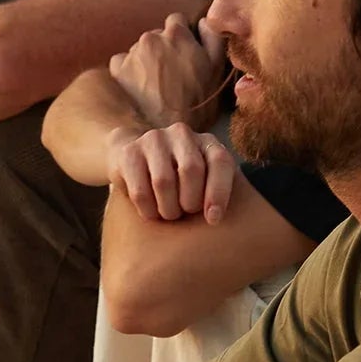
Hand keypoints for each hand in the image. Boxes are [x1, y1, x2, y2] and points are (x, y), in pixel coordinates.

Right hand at [108, 123, 235, 223]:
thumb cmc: (178, 180)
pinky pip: (140, 190)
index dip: (219, 192)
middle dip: (189, 201)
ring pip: (164, 181)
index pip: (220, 161)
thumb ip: (217, 192)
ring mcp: (154, 139)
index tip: (213, 219)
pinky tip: (150, 213)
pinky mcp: (130, 152)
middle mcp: (182, 134)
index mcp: (207, 143)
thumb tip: (231, 227)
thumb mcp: (203, 182)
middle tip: (185, 213)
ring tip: (168, 214)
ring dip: (168, 208)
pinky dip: (147, 210)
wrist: (133, 156)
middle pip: (191, 170)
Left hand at [109, 14, 226, 130]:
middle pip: (157, 35)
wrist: (166, 129)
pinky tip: (140, 88)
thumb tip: (203, 22)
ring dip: (147, 61)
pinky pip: (122, 62)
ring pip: (140, 49)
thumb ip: (212, 39)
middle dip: (163, 49)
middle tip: (171, 74)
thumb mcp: (216, 71)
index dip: (182, 37)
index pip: (177, 20)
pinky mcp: (118, 68)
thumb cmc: (197, 104)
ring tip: (156, 85)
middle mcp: (152, 37)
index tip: (184, 54)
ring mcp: (133, 52)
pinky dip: (129, 71)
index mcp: (177, 33)